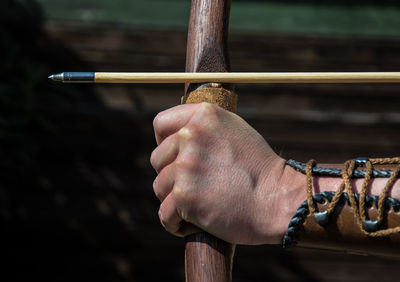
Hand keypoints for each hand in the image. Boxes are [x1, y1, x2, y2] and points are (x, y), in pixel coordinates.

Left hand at [150, 102, 301, 244]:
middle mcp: (191, 136)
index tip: (176, 156)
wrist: (277, 200)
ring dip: (173, 200)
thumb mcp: (234, 130)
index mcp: (204, 116)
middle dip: (171, 175)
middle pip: (158, 159)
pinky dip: (174, 223)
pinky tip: (190, 224)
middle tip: (193, 187)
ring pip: (160, 187)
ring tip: (195, 206)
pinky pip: (164, 214)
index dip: (165, 142)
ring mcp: (186, 166)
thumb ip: (204, 127)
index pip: (161, 124)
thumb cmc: (258, 169)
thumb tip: (177, 135)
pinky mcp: (184, 195)